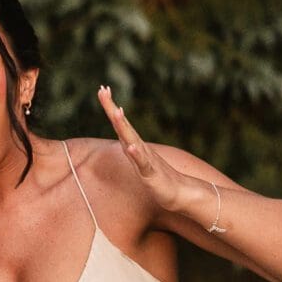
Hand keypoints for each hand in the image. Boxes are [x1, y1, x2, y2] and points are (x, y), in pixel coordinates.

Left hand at [95, 88, 196, 215]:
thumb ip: (131, 150)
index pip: (119, 123)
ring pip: (132, 140)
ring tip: (116, 111)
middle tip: (103, 90)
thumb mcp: (139, 162)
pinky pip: (142, 163)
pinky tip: (130, 147)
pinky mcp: (150, 173)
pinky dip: (136, 154)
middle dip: (112, 108)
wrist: (179, 192)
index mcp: (134, 144)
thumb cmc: (158, 177)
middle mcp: (139, 147)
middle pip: (122, 125)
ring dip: (123, 126)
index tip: (102, 89)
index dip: (110, 107)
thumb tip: (123, 141)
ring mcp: (145, 159)